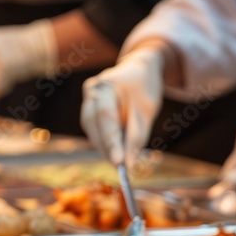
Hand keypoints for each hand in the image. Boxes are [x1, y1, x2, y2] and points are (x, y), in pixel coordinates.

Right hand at [80, 47, 163, 166]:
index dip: (111, 142)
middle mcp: (92, 90)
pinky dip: (104, 140)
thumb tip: (129, 165)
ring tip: (120, 161)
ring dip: (104, 146)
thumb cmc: (145, 88)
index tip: (119, 163)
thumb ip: (137, 137)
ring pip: (91, 128)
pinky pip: (93, 127)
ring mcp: (87, 97)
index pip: (106, 117)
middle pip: (94, 124)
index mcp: (107, 84)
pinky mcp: (88, 106)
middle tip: (120, 167)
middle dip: (106, 148)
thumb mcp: (147, 111)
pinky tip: (116, 150)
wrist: (139, 69)